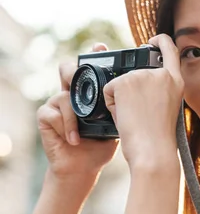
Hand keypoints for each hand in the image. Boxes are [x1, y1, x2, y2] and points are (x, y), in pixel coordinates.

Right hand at [37, 43, 118, 180]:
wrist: (84, 167)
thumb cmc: (101, 145)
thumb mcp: (116, 123)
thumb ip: (120, 108)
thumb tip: (139, 93)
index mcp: (89, 93)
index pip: (90, 68)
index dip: (93, 55)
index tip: (101, 47)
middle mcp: (71, 94)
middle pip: (68, 69)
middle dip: (75, 70)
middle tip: (82, 77)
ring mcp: (56, 104)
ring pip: (63, 94)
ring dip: (76, 114)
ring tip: (85, 132)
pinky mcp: (45, 117)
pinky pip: (55, 113)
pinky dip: (67, 127)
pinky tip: (75, 140)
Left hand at [103, 34, 183, 170]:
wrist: (153, 151)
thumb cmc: (158, 138)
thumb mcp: (166, 108)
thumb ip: (157, 89)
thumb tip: (134, 77)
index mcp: (176, 81)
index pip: (169, 49)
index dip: (159, 41)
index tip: (151, 41)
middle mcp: (161, 74)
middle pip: (135, 72)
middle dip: (129, 91)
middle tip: (140, 115)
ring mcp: (143, 75)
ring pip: (120, 82)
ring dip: (121, 100)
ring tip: (134, 117)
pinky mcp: (125, 81)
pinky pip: (108, 90)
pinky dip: (111, 105)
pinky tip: (125, 116)